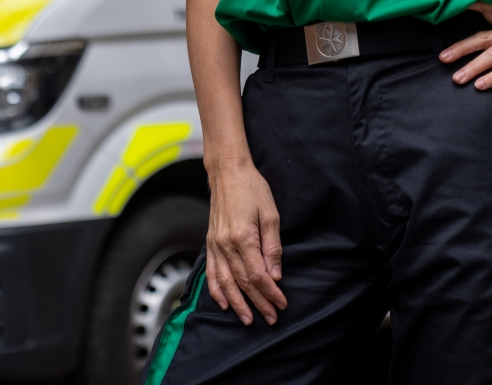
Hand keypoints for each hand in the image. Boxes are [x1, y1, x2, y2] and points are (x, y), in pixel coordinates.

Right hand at [204, 158, 286, 325]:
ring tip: (248, 319)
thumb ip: (272, 247)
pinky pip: (211, 272)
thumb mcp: (271, 215)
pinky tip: (224, 303)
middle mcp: (226, 244)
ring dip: (237, 303)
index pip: (257, 274)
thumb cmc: (252, 189)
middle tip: (271, 317)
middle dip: (258, 302)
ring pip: (225, 282)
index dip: (270, 292)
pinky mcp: (210, 243)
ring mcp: (215, 245)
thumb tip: (275, 274)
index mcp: (243, 237)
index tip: (281, 303)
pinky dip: (216, 290)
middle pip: (242, 282)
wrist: (228, 173)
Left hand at [439, 2, 491, 102]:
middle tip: (443, 59)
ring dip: (473, 67)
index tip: (453, 3)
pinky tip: (480, 85)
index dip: (472, 5)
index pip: (490, 11)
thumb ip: (491, 54)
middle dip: (461, 48)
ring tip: (458, 78)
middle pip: (484, 38)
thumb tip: (457, 61)